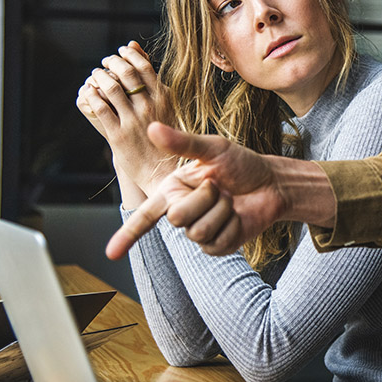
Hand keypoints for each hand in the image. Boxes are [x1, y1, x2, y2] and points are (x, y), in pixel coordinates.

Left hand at [76, 41, 172, 194]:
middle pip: (126, 73)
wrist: (163, 170)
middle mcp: (149, 107)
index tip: (121, 51)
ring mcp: (133, 121)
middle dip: (112, 62)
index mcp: (164, 98)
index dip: (129, 55)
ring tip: (96, 75)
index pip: (144, 66)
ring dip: (99, 76)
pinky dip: (92, 96)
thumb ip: (153, 81)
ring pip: (111, 88)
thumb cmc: (166, 136)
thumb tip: (138, 50)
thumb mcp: (166, 106)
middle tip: (106, 61)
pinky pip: (101, 108)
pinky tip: (89, 92)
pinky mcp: (118, 135)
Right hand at [105, 121, 287, 258]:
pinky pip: (217, 242)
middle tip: (219, 186)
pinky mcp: (217, 246)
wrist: (271, 183)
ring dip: (221, 211)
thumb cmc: (241, 164)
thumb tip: (152, 128)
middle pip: (177, 218)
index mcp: (173, 190)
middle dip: (205, 198)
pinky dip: (232, 225)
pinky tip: (238, 216)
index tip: (110, 253)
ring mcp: (199, 231)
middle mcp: (182, 211)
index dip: (127, 235)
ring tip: (230, 199)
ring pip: (199, 231)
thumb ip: (183, 142)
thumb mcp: (213, 149)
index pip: (145, 215)